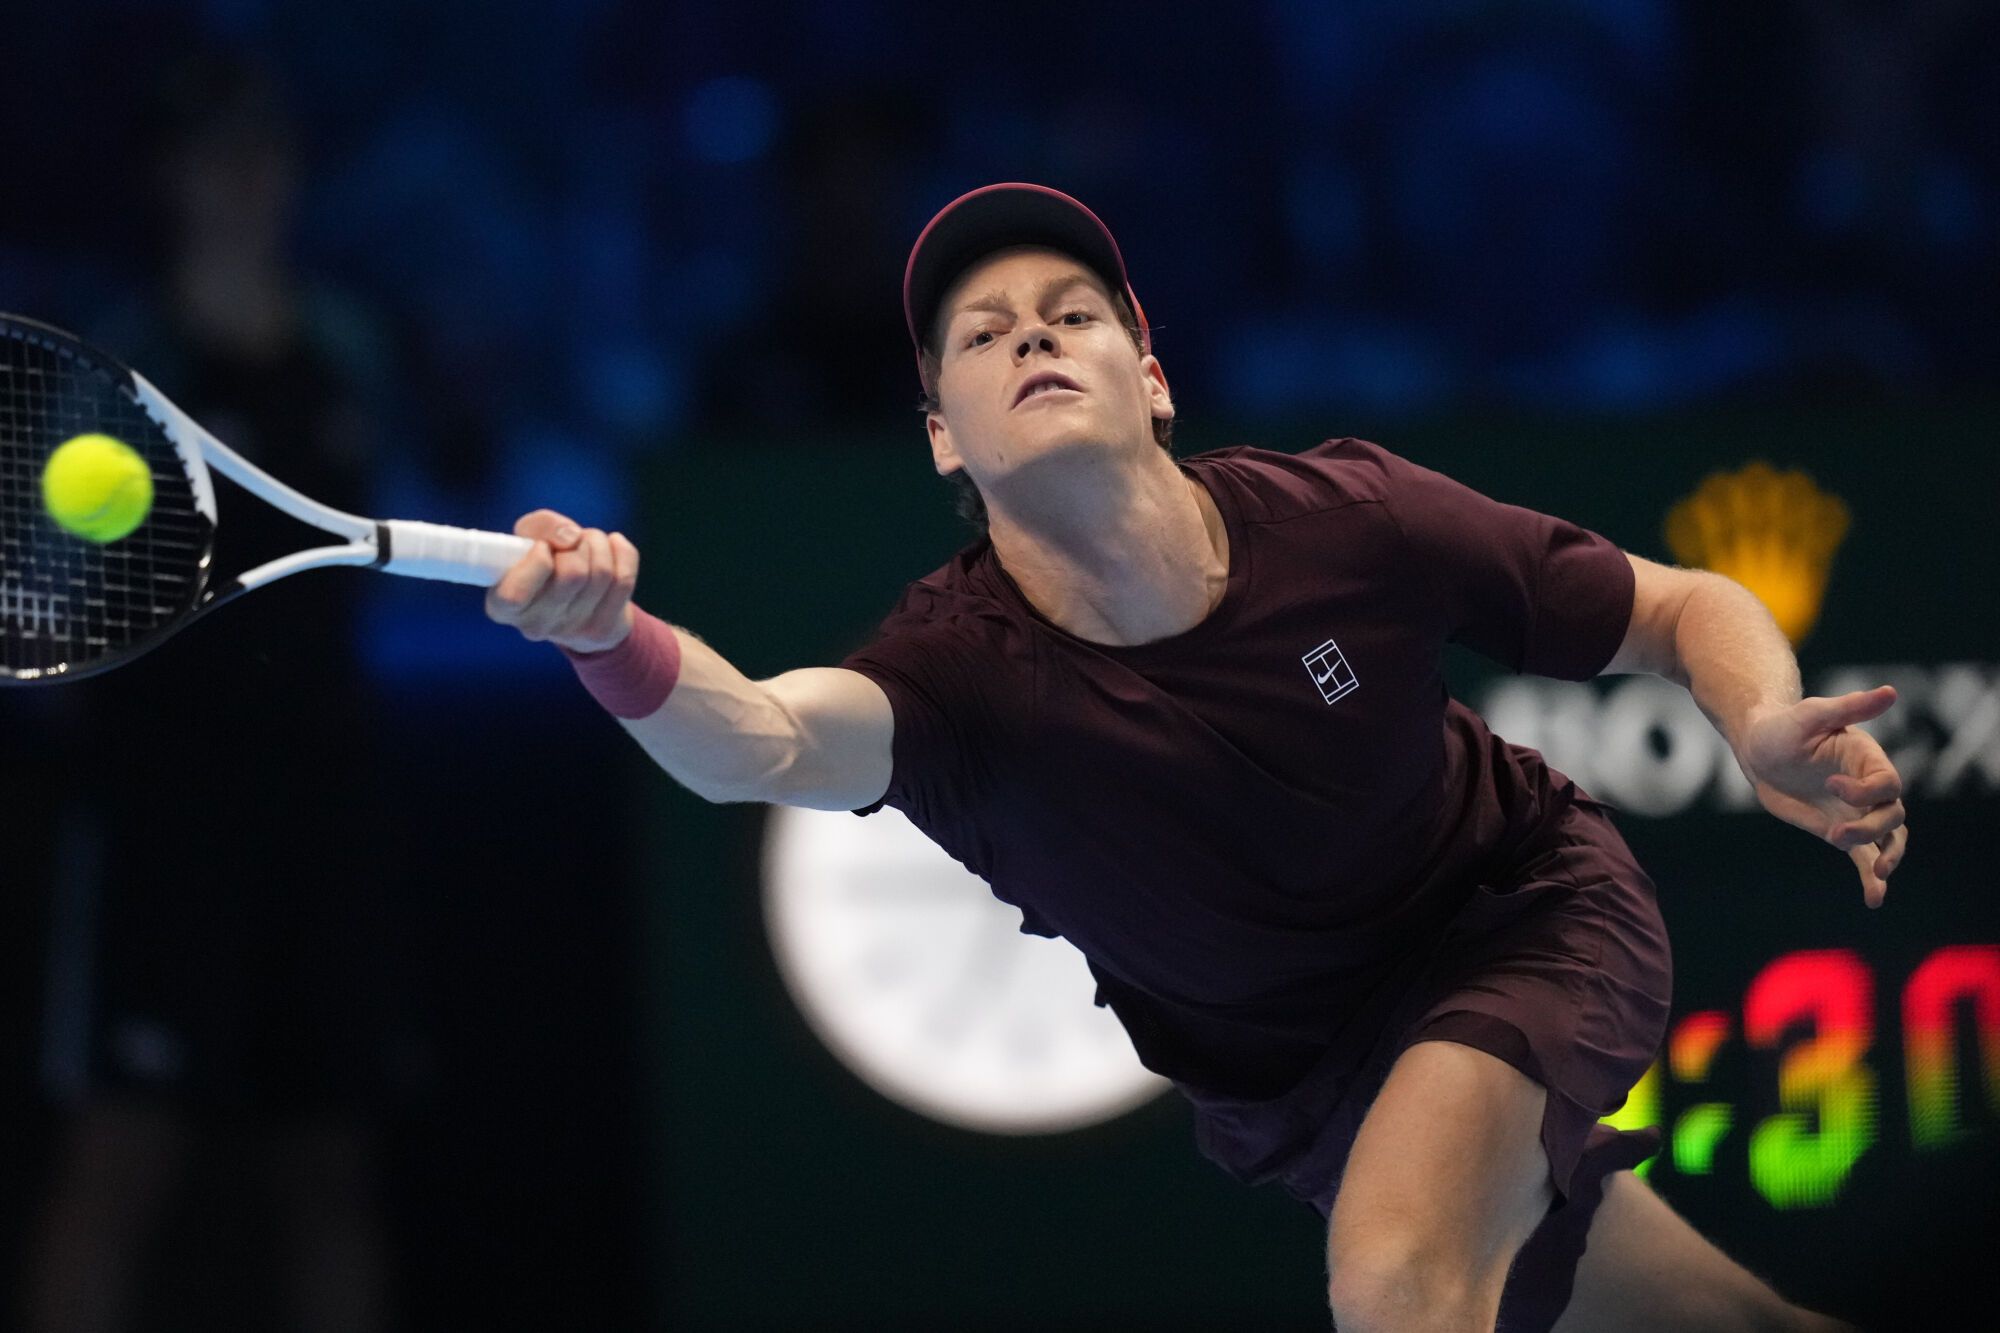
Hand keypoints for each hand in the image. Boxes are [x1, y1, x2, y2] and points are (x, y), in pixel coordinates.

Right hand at [484, 509, 638, 652]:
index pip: (516, 594)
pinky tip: (613, 549)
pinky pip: (623, 579)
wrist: (576, 598)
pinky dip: (622, 553)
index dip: (538, 560)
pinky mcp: (601, 630)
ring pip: (601, 573)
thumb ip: (540, 525)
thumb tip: (571, 537)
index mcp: (501, 606)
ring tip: (588, 544)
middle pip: (572, 574)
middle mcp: (532, 626)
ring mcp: (570, 631)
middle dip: (577, 543)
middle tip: (572, 542)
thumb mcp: (528, 536)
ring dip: (598, 543)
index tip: (543, 547)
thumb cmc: (543, 561)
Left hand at [1737, 685, 1908, 908]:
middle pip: (1890, 816)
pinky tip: (1875, 899)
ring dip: (1886, 859)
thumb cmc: (1784, 725)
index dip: (1866, 791)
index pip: (1887, 784)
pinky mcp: (1838, 828)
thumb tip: (1890, 692)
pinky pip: (1862, 856)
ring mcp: (1856, 810)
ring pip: (1886, 840)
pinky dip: (1871, 878)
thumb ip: (1850, 708)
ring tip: (1878, 876)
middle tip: (1836, 834)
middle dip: (1870, 829)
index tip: (1831, 784)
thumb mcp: (1811, 714)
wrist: (1759, 746)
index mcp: (1869, 760)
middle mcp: (1869, 788)